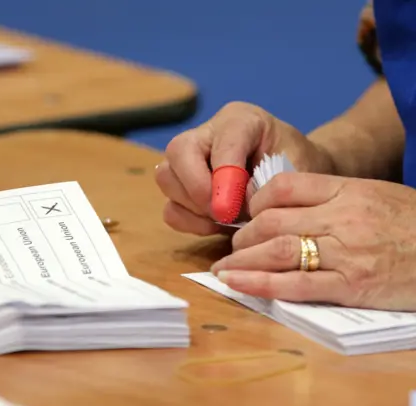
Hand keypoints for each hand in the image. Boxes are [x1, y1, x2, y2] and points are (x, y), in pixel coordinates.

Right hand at [155, 101, 333, 235]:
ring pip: (167, 178)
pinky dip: (188, 221)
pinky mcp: (181, 186)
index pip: (222, 142)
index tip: (232, 210)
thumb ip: (271, 186)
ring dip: (192, 207)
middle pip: (178, 152)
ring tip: (224, 219)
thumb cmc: (299, 167)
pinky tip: (214, 225)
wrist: (296, 175)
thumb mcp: (298, 171)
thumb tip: (236, 205)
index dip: (224, 177)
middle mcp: (207, 133)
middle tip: (223, 214)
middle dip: (197, 189)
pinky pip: (169, 206)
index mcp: (240, 119)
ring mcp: (188, 159)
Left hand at [210, 172, 415, 310]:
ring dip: (242, 261)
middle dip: (243, 237)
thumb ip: (330, 197)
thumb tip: (280, 206)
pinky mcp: (352, 286)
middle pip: (272, 221)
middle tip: (232, 249)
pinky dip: (262, 285)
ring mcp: (346, 252)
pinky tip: (238, 284)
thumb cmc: (411, 222)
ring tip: (223, 270)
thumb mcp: (373, 194)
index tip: (247, 216)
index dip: (255, 203)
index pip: (282, 188)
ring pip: (278, 251)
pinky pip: (297, 285)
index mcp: (346, 189)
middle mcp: (341, 218)